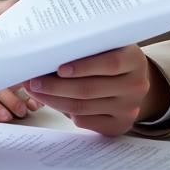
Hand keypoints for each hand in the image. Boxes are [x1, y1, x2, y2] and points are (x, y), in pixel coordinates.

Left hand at [24, 44, 169, 134]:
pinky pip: (86, 121)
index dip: (83, 66)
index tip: (58, 67)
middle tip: (33, 81)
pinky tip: (51, 101)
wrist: (130, 80)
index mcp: (134, 59)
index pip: (110, 63)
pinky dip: (65, 111)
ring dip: (54, 99)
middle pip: (90, 89)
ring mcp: (129, 108)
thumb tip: (46, 50)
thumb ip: (84, 45)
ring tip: (34, 90)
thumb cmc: (107, 55)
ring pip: (83, 107)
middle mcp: (136, 85)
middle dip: (56, 86)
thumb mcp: (104, 44)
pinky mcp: (119, 125)